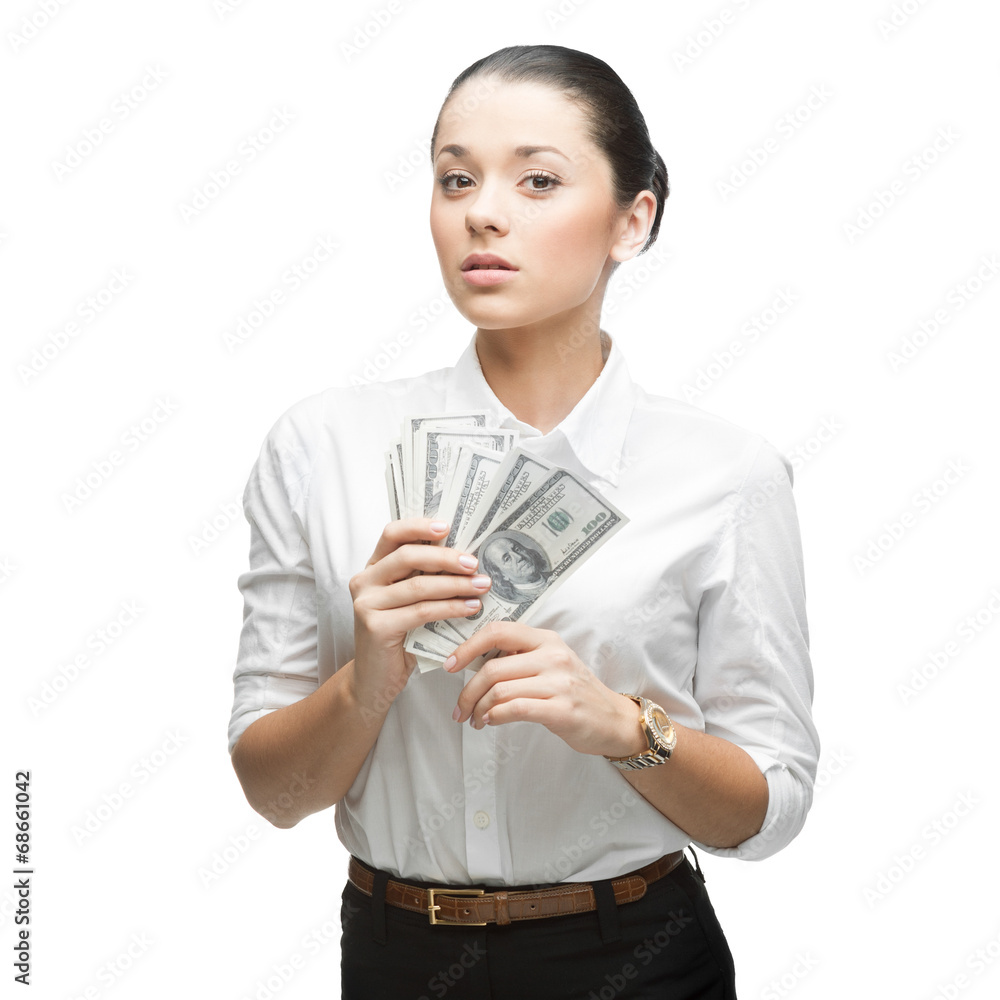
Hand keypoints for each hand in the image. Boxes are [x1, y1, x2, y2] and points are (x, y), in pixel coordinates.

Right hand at [348, 517, 492, 712]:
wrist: (375, 680)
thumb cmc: (399, 637)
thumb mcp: (409, 602)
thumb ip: (424, 578)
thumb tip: (467, 558)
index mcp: (373, 568)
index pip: (392, 534)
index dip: (419, 526)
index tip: (447, 526)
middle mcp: (364, 581)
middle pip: (407, 556)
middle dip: (446, 557)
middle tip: (474, 563)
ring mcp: (366, 604)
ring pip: (418, 585)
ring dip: (455, 585)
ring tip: (481, 586)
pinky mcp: (375, 626)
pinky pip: (421, 611)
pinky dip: (450, 608)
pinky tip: (470, 608)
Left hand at [443, 621, 646, 757]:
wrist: (612, 720)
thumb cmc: (574, 692)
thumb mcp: (550, 663)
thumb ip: (519, 658)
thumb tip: (474, 662)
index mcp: (546, 639)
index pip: (498, 631)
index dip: (468, 647)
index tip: (450, 665)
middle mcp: (553, 656)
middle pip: (493, 668)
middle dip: (467, 691)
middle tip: (459, 709)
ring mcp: (559, 683)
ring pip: (500, 690)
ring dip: (478, 708)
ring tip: (475, 719)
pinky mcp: (562, 709)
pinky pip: (515, 709)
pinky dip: (495, 717)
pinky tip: (489, 722)